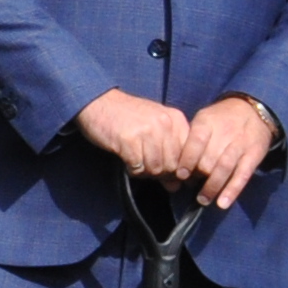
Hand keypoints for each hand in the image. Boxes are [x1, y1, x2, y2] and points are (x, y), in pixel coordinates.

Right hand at [73, 89, 194, 181]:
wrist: (98, 101)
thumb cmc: (127, 117)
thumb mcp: (154, 129)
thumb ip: (169, 154)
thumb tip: (176, 186)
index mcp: (176, 119)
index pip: (189, 156)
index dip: (178, 169)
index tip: (166, 170)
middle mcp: (165, 124)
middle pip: (173, 165)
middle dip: (160, 173)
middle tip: (147, 167)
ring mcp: (147, 131)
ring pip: (156, 168)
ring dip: (145, 172)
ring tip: (136, 164)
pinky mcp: (128, 139)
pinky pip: (138, 167)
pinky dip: (132, 170)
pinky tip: (127, 161)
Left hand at [177, 94, 275, 208]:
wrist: (253, 111)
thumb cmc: (220, 119)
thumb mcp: (203, 119)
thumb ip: (190, 138)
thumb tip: (173, 163)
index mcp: (207, 123)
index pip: (195, 142)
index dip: (187, 160)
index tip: (180, 175)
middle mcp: (224, 133)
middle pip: (209, 158)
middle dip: (198, 176)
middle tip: (189, 187)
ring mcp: (240, 145)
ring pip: (224, 168)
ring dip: (212, 187)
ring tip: (202, 200)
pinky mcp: (254, 156)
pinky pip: (243, 175)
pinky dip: (232, 190)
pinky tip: (222, 203)